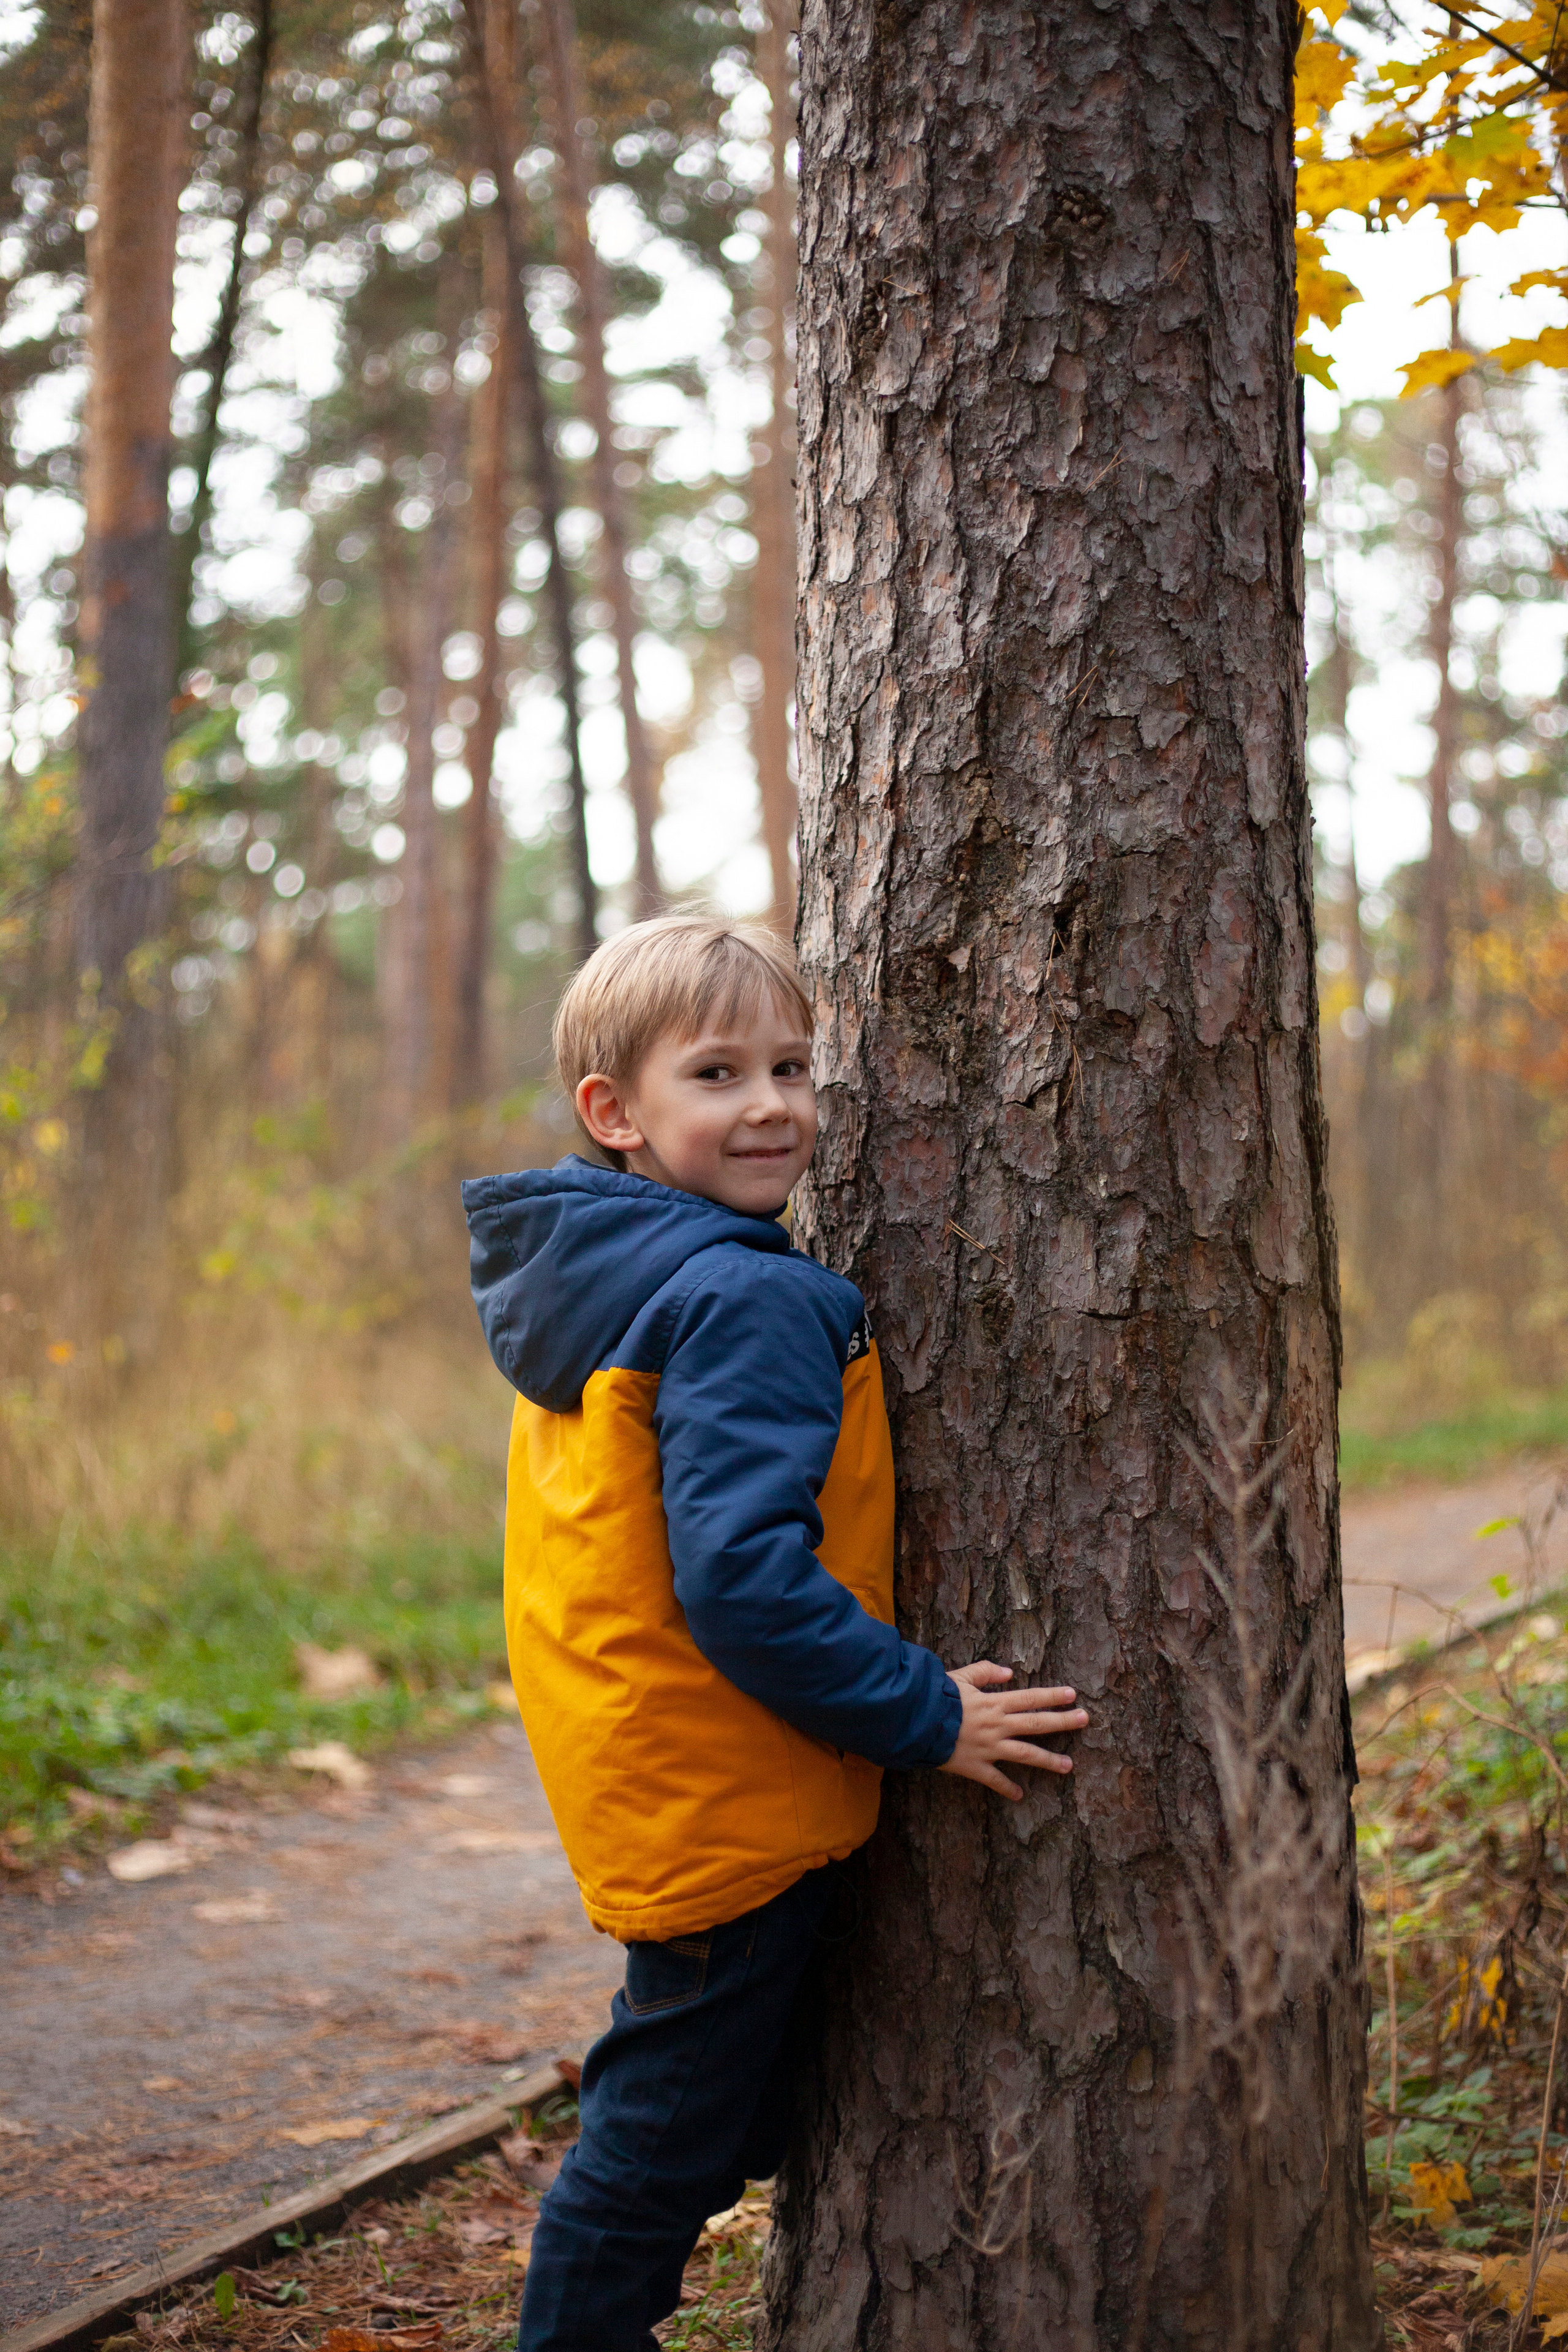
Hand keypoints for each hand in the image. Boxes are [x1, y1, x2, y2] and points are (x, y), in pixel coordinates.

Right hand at [938, 1661, 1087, 1800]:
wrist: (915, 1720)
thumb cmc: (936, 1696)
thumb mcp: (961, 1676)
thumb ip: (985, 1672)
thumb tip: (1009, 1673)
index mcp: (994, 1703)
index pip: (1030, 1698)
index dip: (1052, 1696)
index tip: (1073, 1695)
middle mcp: (997, 1725)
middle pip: (1036, 1724)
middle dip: (1063, 1722)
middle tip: (1085, 1720)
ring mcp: (989, 1748)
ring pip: (1025, 1754)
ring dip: (1049, 1760)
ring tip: (1069, 1766)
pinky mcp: (975, 1766)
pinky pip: (995, 1780)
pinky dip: (1007, 1789)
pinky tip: (1020, 1796)